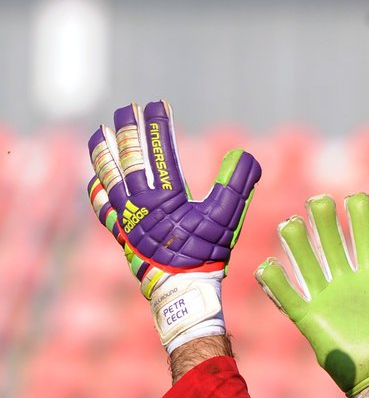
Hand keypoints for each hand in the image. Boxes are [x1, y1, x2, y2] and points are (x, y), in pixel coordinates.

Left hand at [87, 100, 260, 352]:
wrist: (183, 292)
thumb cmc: (206, 253)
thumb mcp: (228, 217)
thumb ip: (237, 183)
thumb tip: (245, 155)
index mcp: (165, 196)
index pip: (159, 151)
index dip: (157, 126)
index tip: (156, 105)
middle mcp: (139, 204)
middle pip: (128, 159)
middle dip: (127, 131)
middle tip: (125, 109)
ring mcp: (126, 219)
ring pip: (109, 179)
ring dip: (104, 154)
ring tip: (99, 133)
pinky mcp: (122, 234)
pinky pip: (103, 208)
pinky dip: (98, 190)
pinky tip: (94, 180)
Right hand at [256, 193, 368, 395]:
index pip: (362, 238)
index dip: (359, 217)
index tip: (356, 199)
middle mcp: (345, 282)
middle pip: (329, 244)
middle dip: (323, 222)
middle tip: (318, 201)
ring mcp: (325, 299)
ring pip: (306, 264)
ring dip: (297, 244)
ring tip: (289, 223)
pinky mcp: (310, 320)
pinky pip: (288, 298)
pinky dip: (276, 283)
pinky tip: (267, 266)